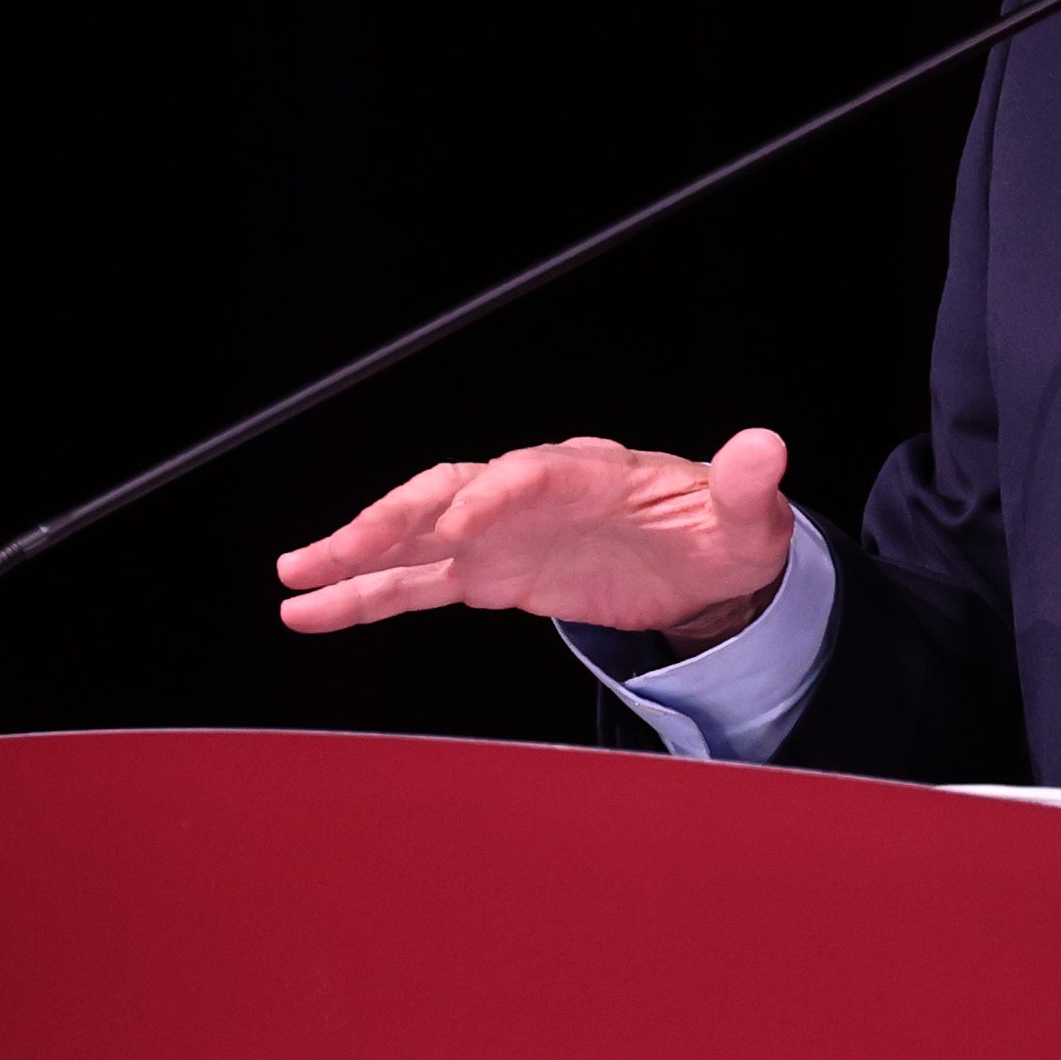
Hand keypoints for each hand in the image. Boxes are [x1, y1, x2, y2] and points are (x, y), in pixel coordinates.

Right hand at [276, 430, 795, 650]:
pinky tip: (310, 610)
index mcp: (592, 473)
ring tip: (293, 580)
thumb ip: (747, 486)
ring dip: (354, 556)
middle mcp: (531, 493)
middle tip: (336, 549)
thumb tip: (767, 448)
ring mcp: (502, 532)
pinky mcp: (490, 571)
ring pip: (416, 537)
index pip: (532, 475)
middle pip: (449, 494)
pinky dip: (364, 595)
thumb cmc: (722, 529)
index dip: (496, 496)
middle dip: (394, 520)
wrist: (706, 560)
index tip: (462, 524)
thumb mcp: (747, 516)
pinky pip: (417, 582)